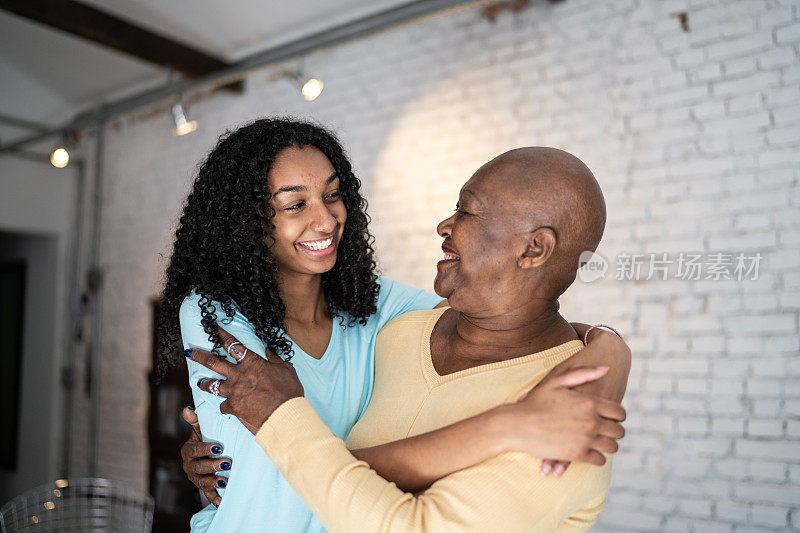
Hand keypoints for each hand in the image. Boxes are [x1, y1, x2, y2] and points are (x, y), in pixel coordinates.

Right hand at [180, 407, 229, 505]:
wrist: (207, 453)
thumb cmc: (206, 437)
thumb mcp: (200, 428)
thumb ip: (195, 419)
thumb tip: (187, 409)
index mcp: (188, 450)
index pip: (195, 450)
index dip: (206, 449)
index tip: (219, 447)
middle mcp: (189, 465)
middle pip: (198, 468)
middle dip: (212, 466)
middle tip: (227, 463)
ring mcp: (195, 478)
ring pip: (202, 482)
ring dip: (213, 482)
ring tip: (225, 481)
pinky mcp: (202, 487)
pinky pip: (207, 495)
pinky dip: (214, 499)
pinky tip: (222, 501)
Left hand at [188, 325, 303, 431]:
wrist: (284, 415)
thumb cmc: (288, 391)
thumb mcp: (286, 369)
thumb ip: (275, 359)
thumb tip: (268, 351)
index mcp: (252, 362)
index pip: (232, 344)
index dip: (221, 334)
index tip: (212, 328)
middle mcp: (238, 375)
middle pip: (213, 362)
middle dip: (199, 355)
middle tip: (189, 352)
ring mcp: (234, 391)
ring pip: (212, 385)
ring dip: (205, 384)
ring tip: (201, 383)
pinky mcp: (233, 407)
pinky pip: (223, 405)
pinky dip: (225, 405)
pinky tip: (227, 407)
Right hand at [500, 366, 625, 473]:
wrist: (516, 425)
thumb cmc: (535, 401)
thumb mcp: (556, 380)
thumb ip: (584, 373)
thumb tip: (607, 368)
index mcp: (589, 402)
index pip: (619, 413)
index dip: (618, 416)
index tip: (611, 418)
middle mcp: (591, 421)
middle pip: (619, 431)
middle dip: (614, 431)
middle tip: (606, 431)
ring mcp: (586, 439)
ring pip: (612, 447)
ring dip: (608, 445)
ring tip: (599, 442)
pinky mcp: (578, 455)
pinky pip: (600, 460)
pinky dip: (597, 457)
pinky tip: (588, 451)